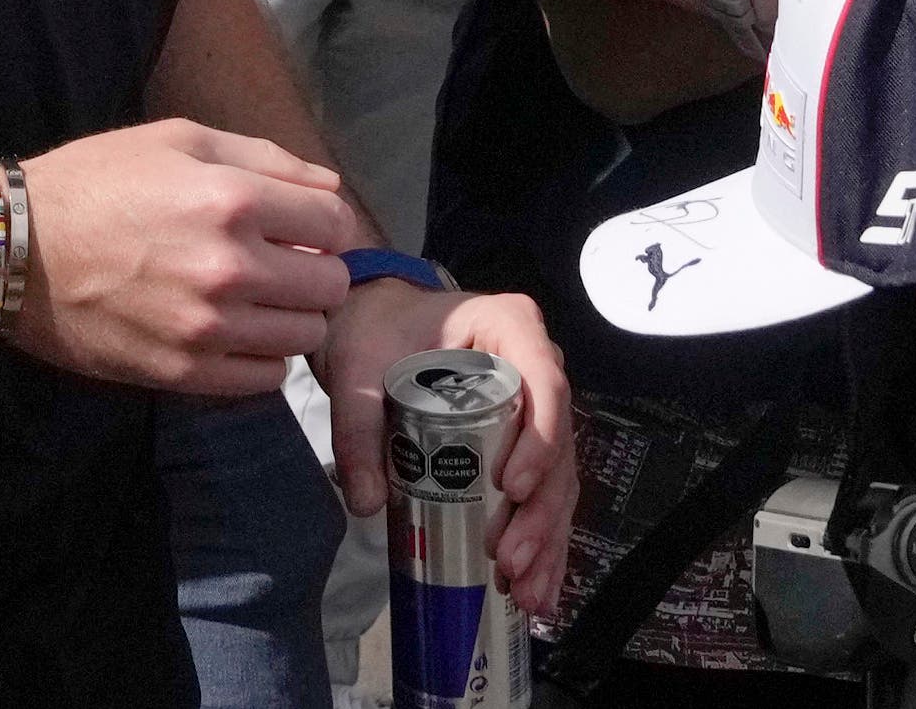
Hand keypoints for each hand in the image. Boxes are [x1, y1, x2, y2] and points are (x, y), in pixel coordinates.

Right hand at [8, 121, 361, 393]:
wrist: (17, 250)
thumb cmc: (97, 182)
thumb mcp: (178, 140)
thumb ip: (265, 158)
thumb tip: (329, 187)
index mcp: (234, 199)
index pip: (335, 225)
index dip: (323, 225)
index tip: (299, 229)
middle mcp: (231, 267)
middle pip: (330, 286)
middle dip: (313, 272)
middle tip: (278, 266)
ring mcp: (208, 328)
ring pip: (306, 337)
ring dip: (291, 318)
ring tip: (254, 301)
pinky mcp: (184, 374)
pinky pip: (266, 379)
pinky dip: (262, 358)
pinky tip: (233, 334)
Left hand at [318, 280, 576, 617]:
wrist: (375, 324)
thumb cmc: (375, 330)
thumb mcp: (357, 367)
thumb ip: (356, 426)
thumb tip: (366, 501)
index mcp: (509, 326)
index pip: (544, 382)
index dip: (539, 440)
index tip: (509, 488)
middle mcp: (537, 364)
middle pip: (558, 442)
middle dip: (539, 510)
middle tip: (510, 561)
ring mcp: (536, 407)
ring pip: (557, 477)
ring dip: (545, 538)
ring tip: (524, 592)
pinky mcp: (525, 442)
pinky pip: (543, 493)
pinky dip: (540, 541)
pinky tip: (534, 588)